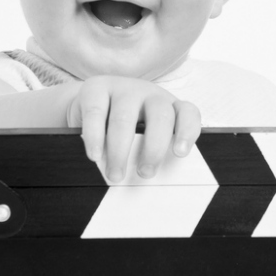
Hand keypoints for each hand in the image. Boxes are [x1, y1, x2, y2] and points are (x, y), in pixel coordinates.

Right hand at [66, 76, 201, 181]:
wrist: (87, 106)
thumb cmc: (122, 130)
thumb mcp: (142, 139)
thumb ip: (150, 155)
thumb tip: (149, 186)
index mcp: (169, 107)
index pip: (188, 113)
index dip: (187, 132)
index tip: (180, 153)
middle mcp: (150, 95)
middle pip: (160, 116)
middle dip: (154, 148)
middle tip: (145, 173)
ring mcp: (123, 88)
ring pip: (125, 117)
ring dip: (120, 150)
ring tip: (116, 174)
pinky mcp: (96, 88)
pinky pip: (96, 113)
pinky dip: (95, 137)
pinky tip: (95, 155)